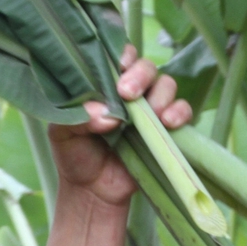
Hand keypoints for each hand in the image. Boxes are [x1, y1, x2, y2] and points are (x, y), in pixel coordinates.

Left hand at [48, 46, 192, 211]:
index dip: (123, 54)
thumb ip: (78, 118)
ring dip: (160, 96)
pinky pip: (183, 111)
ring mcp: (150, 109)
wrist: (92, 191)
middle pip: (146, 67)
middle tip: (126, 93)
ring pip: (167, 85)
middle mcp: (131, 92)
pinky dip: (180, 112)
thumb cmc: (76, 155)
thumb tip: (107, 114)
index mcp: (105, 84)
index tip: (119, 66)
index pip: (118, 55)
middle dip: (140, 75)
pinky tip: (168, 122)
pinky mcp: (167, 129)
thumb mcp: (63, 134)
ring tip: (150, 114)